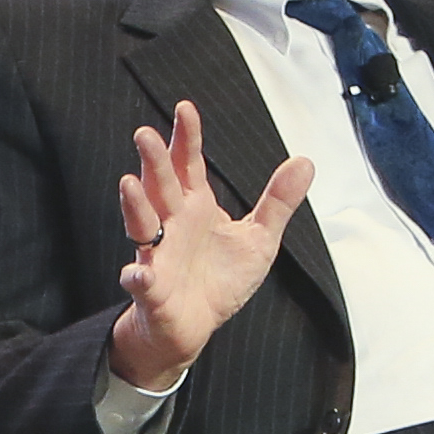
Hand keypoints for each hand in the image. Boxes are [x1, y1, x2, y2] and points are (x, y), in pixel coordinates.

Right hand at [106, 100, 315, 390]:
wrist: (196, 324)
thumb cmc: (220, 278)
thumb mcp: (258, 238)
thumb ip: (278, 202)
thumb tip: (305, 161)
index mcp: (196, 206)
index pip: (188, 164)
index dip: (186, 137)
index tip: (185, 108)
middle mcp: (173, 223)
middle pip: (161, 185)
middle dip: (153, 161)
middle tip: (144, 134)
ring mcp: (159, 254)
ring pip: (143, 224)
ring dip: (134, 205)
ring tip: (129, 183)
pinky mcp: (153, 289)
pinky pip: (142, 281)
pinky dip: (137, 277)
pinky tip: (136, 273)